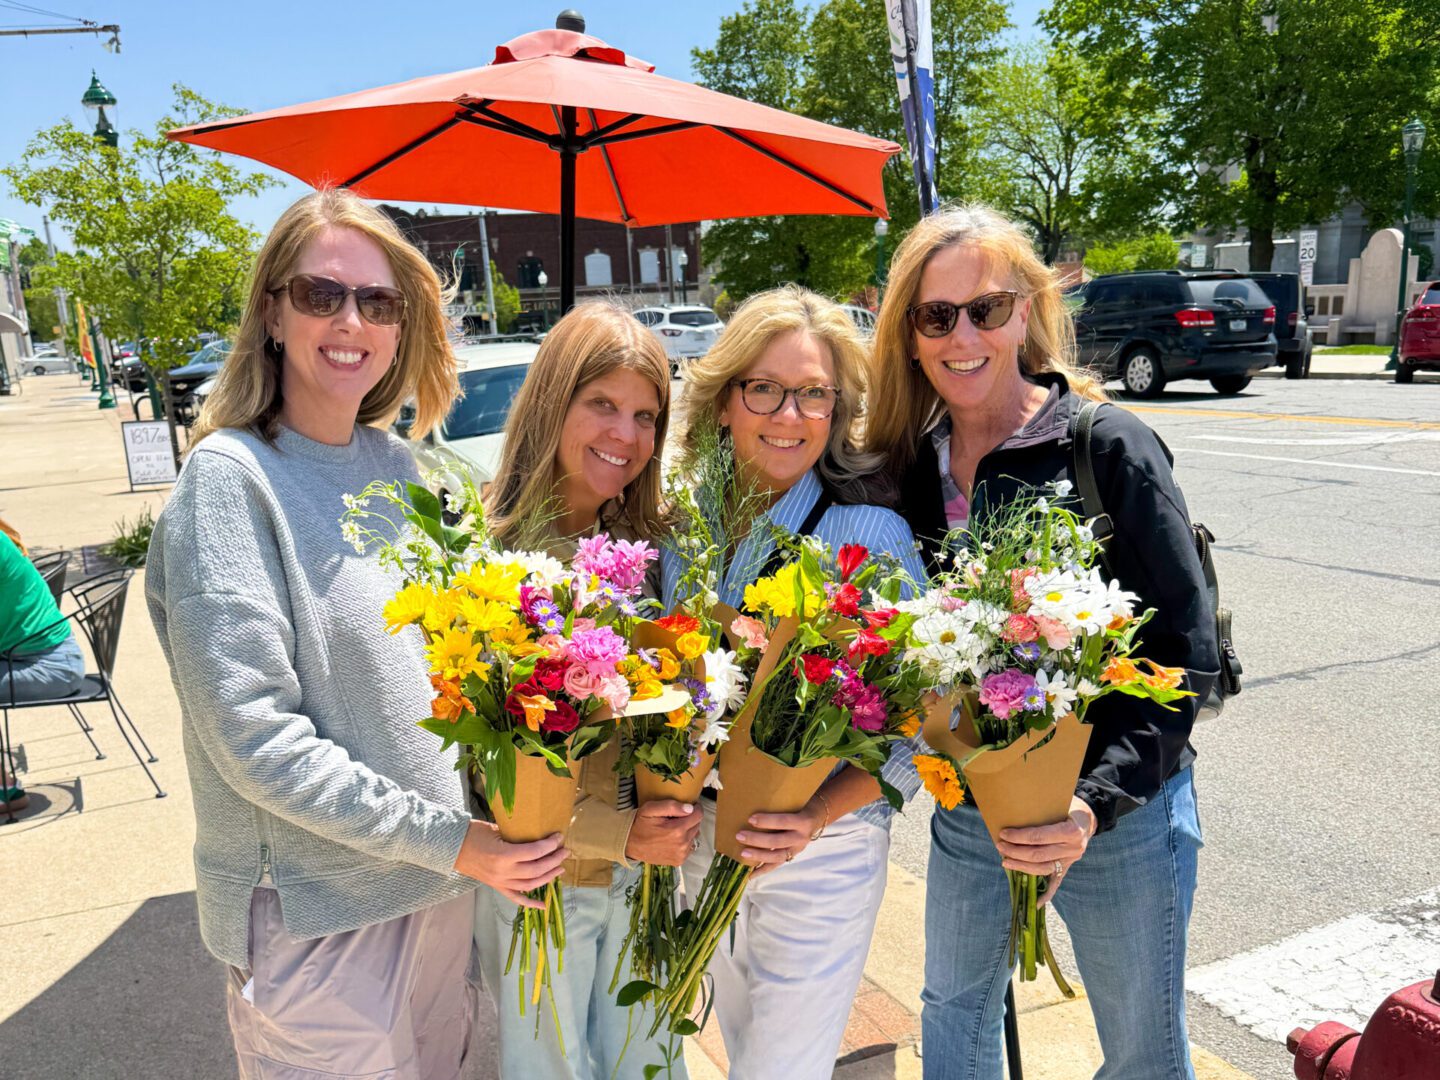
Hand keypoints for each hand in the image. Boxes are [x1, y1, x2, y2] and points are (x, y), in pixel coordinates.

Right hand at [453, 821, 568, 907]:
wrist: (452, 848)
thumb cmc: (473, 833)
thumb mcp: (496, 829)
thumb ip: (516, 835)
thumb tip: (538, 833)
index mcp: (503, 855)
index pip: (534, 852)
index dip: (550, 845)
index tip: (559, 837)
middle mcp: (503, 872)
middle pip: (536, 870)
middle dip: (554, 860)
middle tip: (565, 851)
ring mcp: (500, 882)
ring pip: (530, 885)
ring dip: (548, 877)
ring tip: (559, 868)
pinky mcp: (496, 887)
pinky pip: (516, 898)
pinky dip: (530, 903)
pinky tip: (544, 905)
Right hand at [625, 800, 700, 866]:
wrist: (629, 844)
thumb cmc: (640, 824)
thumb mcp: (651, 809)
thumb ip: (671, 806)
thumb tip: (690, 808)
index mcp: (677, 830)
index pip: (698, 815)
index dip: (695, 807)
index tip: (689, 805)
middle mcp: (682, 844)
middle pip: (697, 825)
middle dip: (690, 818)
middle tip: (676, 817)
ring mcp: (681, 854)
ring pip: (694, 836)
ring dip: (688, 830)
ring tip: (673, 828)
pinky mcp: (679, 860)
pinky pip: (689, 847)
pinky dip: (685, 841)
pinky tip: (673, 838)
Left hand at [736, 800, 824, 876]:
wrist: (815, 818)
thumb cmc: (799, 805)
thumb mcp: (794, 801)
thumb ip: (780, 802)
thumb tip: (754, 797)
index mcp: (803, 821)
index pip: (784, 822)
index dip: (767, 821)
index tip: (750, 819)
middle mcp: (801, 837)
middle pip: (778, 841)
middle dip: (758, 840)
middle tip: (740, 836)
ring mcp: (796, 849)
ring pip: (777, 856)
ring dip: (759, 856)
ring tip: (743, 854)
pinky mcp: (791, 857)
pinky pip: (776, 865)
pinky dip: (762, 871)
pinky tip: (750, 875)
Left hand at [995, 797, 1097, 907]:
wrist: (1090, 818)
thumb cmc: (1070, 806)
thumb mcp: (1060, 802)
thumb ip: (1042, 810)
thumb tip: (1015, 811)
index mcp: (1071, 831)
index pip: (1039, 837)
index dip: (1019, 837)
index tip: (1003, 834)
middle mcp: (1073, 848)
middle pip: (1039, 855)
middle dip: (1016, 852)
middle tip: (1000, 846)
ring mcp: (1071, 860)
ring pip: (1044, 868)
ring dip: (1022, 867)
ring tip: (1005, 861)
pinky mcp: (1068, 867)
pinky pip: (1057, 882)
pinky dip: (1047, 894)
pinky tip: (1036, 903)